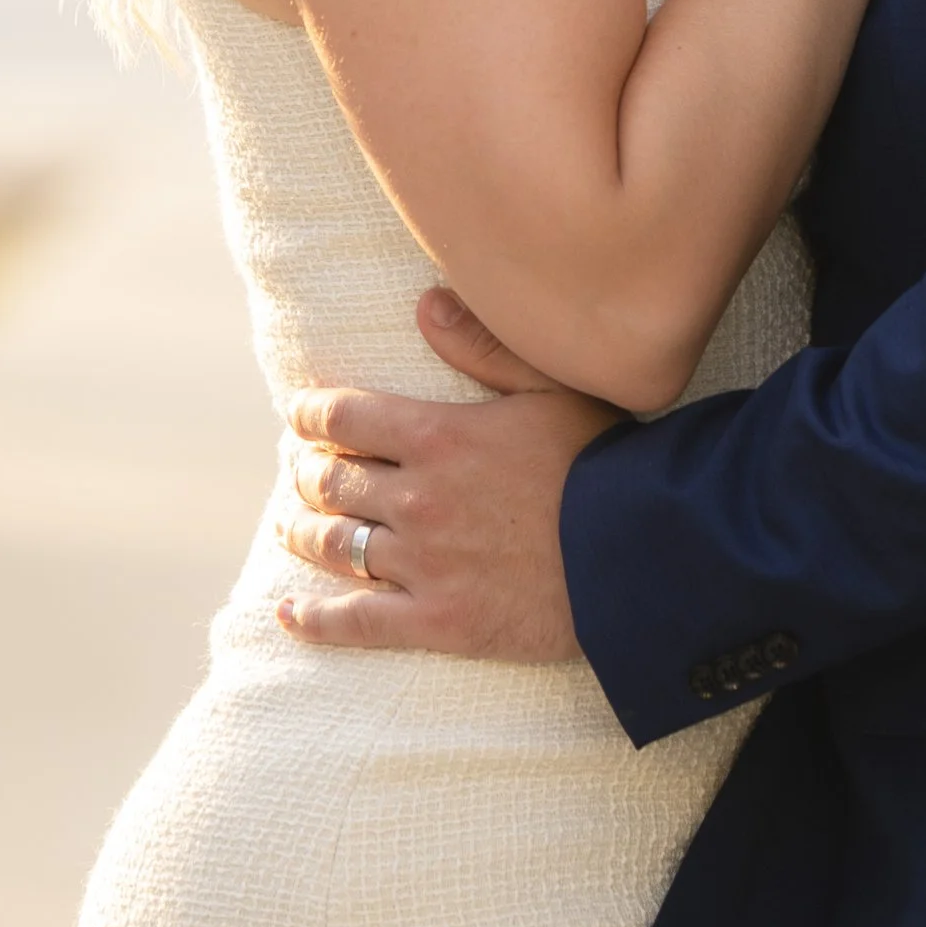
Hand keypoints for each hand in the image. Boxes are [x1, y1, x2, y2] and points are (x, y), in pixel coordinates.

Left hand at [275, 287, 615, 659]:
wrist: (638, 554)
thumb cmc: (603, 462)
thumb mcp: (550, 385)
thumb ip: (482, 345)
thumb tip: (424, 304)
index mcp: (438, 435)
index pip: (344, 416)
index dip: (313, 414)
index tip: (302, 417)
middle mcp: (417, 497)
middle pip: (331, 480)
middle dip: (308, 472)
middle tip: (303, 472)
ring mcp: (423, 563)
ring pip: (334, 544)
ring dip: (303, 532)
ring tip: (293, 528)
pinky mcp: (437, 622)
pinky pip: (356, 622)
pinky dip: (312, 619)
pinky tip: (287, 614)